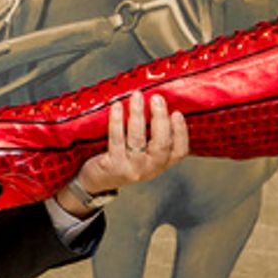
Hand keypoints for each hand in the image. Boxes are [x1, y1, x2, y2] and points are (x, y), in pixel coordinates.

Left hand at [56, 92, 188, 213]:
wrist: (96, 180)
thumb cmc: (122, 159)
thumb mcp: (143, 153)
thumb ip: (153, 136)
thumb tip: (158, 103)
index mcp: (161, 164)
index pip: (179, 151)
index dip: (181, 132)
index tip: (177, 113)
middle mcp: (149, 169)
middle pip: (161, 144)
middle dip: (160, 118)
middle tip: (157, 98)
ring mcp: (131, 169)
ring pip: (138, 139)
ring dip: (138, 114)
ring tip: (137, 96)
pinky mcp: (113, 166)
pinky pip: (116, 140)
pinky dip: (117, 121)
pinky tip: (117, 107)